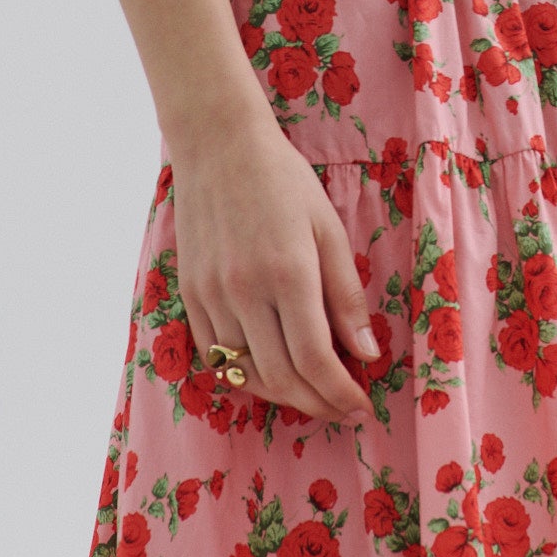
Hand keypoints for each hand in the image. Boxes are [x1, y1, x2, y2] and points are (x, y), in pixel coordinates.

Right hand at [167, 99, 378, 425]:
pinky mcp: (189, 295)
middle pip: (281, 378)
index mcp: (288, 273)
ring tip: (312, 395)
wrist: (219, 146)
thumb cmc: (284, 181)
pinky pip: (214, 356)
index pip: (316, 360)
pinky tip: (271, 374)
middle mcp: (244, 291)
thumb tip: (366, 354)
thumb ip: (346, 296)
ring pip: (245, 374)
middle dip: (317, 404)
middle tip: (343, 410)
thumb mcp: (329, 230)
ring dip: (282, 395)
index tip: (362, 408)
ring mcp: (211, 295)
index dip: (341, 394)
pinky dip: (245, 375)